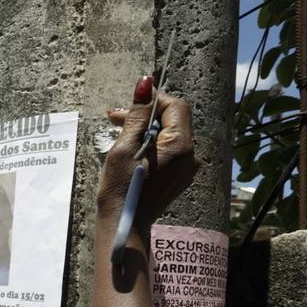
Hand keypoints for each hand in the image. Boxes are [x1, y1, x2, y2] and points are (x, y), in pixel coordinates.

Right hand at [97, 82, 198, 225]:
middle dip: (146, 116)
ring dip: (147, 131)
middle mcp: (191, 156)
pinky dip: (152, 147)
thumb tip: (145, 83)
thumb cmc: (120, 189)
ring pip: (170, 136)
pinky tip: (132, 154)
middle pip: (173, 120)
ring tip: (120, 138)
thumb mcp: (124, 147)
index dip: (152, 101)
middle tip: (115, 119)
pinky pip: (170, 151)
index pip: (175, 106)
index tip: (127, 107)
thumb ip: (137, 114)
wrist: (124, 224)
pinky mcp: (180, 177)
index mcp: (180, 146)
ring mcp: (187, 168)